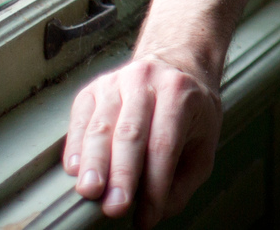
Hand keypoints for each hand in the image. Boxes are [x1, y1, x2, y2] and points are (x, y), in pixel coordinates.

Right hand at [63, 53, 222, 225]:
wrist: (176, 64)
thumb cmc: (190, 110)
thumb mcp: (204, 141)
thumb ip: (185, 179)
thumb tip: (159, 210)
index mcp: (180, 94)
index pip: (165, 144)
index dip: (155, 184)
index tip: (147, 217)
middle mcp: (147, 82)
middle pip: (131, 133)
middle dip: (122, 174)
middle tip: (115, 207)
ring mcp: (117, 82)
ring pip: (102, 126)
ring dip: (94, 163)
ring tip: (89, 191)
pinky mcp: (93, 89)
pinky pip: (80, 119)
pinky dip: (75, 147)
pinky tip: (75, 169)